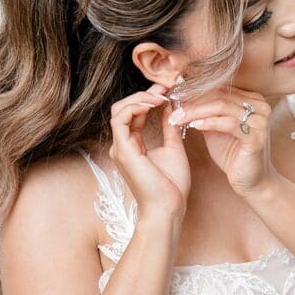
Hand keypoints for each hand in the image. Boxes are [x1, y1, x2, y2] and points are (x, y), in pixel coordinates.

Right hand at [108, 83, 190, 217]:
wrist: (168, 208)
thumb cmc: (171, 186)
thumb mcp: (174, 149)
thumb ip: (170, 127)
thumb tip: (172, 107)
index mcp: (133, 145)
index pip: (135, 112)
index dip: (150, 96)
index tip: (169, 87)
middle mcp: (123, 145)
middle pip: (125, 107)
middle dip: (145, 92)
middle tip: (166, 85)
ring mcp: (120, 147)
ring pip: (120, 109)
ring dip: (141, 97)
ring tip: (161, 94)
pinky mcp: (123, 150)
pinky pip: (121, 119)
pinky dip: (135, 106)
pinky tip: (154, 103)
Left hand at [171, 84, 278, 196]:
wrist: (251, 181)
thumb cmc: (233, 153)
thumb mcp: (216, 128)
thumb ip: (206, 111)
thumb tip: (182, 96)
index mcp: (252, 99)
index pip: (219, 88)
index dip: (195, 91)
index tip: (175, 97)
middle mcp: (260, 106)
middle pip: (219, 95)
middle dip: (192, 101)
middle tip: (173, 108)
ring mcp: (260, 120)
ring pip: (222, 107)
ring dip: (196, 112)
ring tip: (178, 118)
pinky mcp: (257, 137)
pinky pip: (228, 124)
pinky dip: (209, 123)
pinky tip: (194, 126)